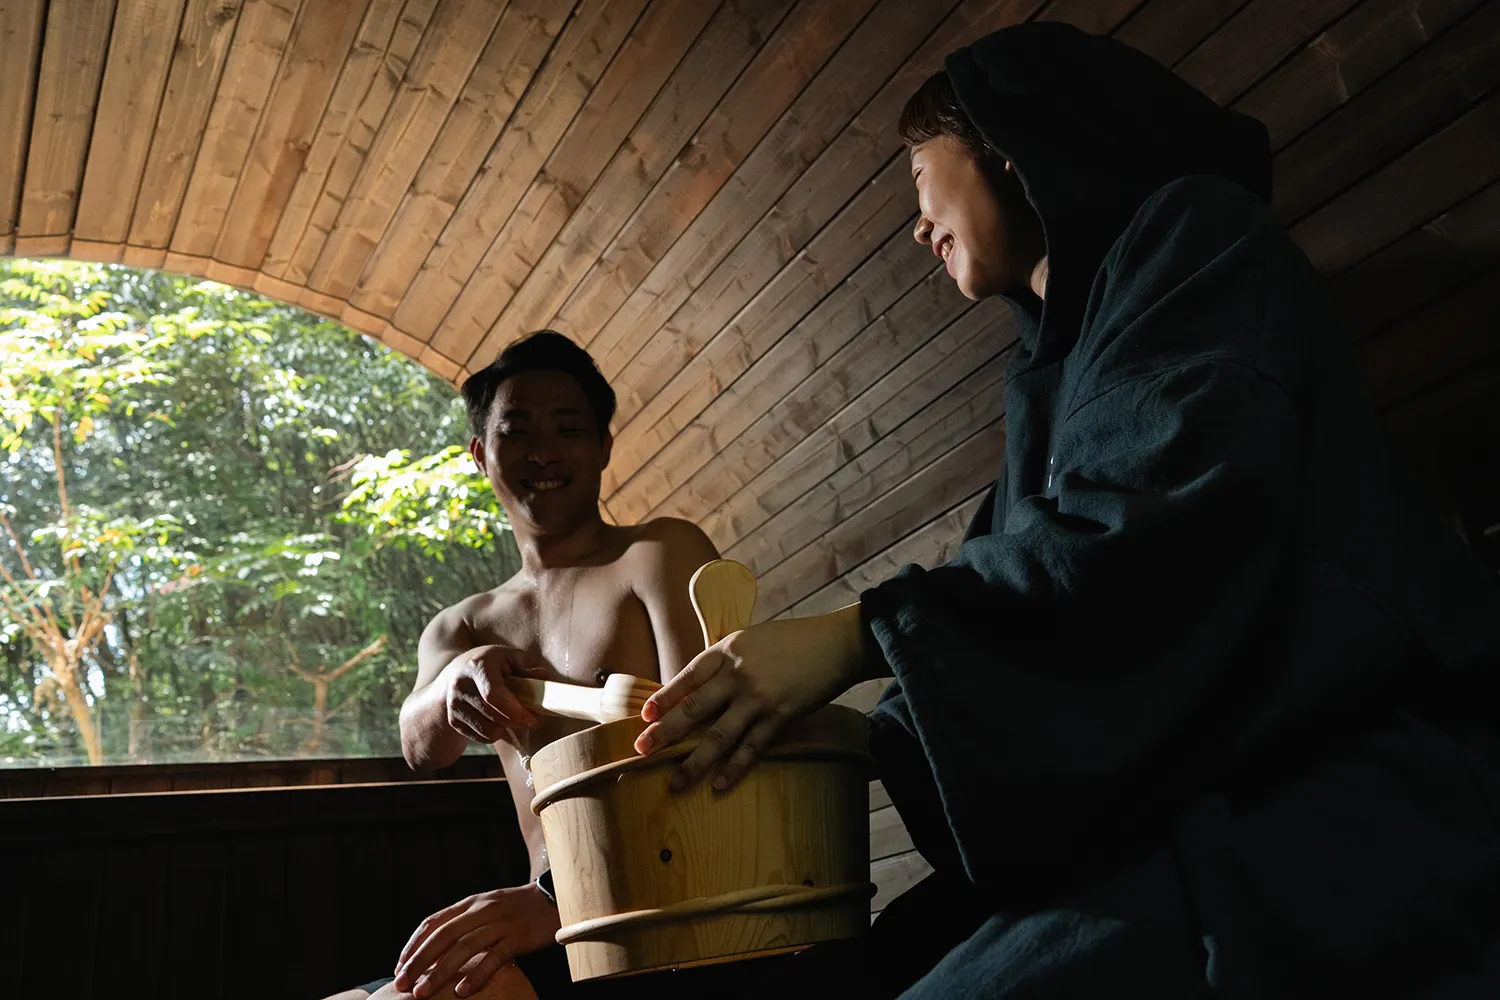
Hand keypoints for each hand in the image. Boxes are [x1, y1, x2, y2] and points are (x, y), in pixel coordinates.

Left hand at [392, 883, 559, 998]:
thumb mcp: (484, 910)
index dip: (413, 945)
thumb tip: (434, 956)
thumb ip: (461, 927)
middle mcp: (481, 910)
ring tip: (423, 992)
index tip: (399, 967)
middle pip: (443, 936)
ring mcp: (500, 922)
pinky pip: (494, 957)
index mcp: (469, 904)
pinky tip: (462, 991)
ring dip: (440, 971)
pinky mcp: (518, 936)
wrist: (552, 898)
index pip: (432, 923)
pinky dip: (477, 974)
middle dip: (418, 962)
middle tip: (401, 984)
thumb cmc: (514, 910)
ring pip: (464, 947)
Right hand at [443, 645, 537, 742]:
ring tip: (512, 718)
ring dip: (506, 729)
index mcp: (478, 665)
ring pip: (487, 730)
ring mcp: (454, 703)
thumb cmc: (491, 664)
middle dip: (515, 721)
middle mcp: (461, 684)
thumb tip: (544, 679)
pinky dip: (494, 734)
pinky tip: (497, 721)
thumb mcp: (510, 659)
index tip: (531, 718)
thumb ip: (527, 670)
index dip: (514, 711)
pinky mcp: (453, 720)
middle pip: (492, 715)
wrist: (457, 672)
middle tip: (529, 720)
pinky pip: (480, 737)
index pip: (493, 694)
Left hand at [632, 604, 868, 791]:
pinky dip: (734, 769)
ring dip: (693, 763)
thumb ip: (725, 661)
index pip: (687, 677)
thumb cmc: (793, 641)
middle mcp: (738, 674)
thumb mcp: (751, 640)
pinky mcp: (780, 716)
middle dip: (665, 733)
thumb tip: (697, 688)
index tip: (645, 718)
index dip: (665, 699)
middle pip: (693, 708)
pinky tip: (719, 785)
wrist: (836, 644)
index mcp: (727, 650)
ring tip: (675, 783)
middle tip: (642, 751)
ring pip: (718, 736)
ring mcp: (758, 697)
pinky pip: (751, 748)